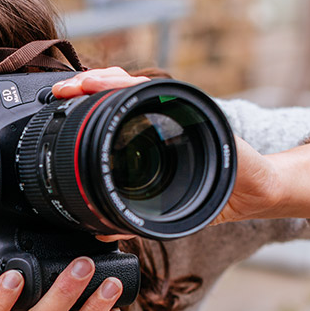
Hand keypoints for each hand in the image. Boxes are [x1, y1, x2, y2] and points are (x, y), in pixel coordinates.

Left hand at [52, 67, 283, 225]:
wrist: (252, 191)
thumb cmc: (209, 194)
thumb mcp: (160, 209)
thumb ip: (130, 217)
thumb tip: (99, 230)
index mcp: (145, 138)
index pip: (107, 115)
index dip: (82, 109)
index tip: (57, 108)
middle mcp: (155, 118)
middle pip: (113, 93)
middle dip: (84, 89)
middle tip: (60, 91)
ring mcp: (172, 109)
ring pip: (130, 84)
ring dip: (102, 80)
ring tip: (81, 83)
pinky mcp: (190, 108)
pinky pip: (155, 90)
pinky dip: (130, 85)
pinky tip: (112, 82)